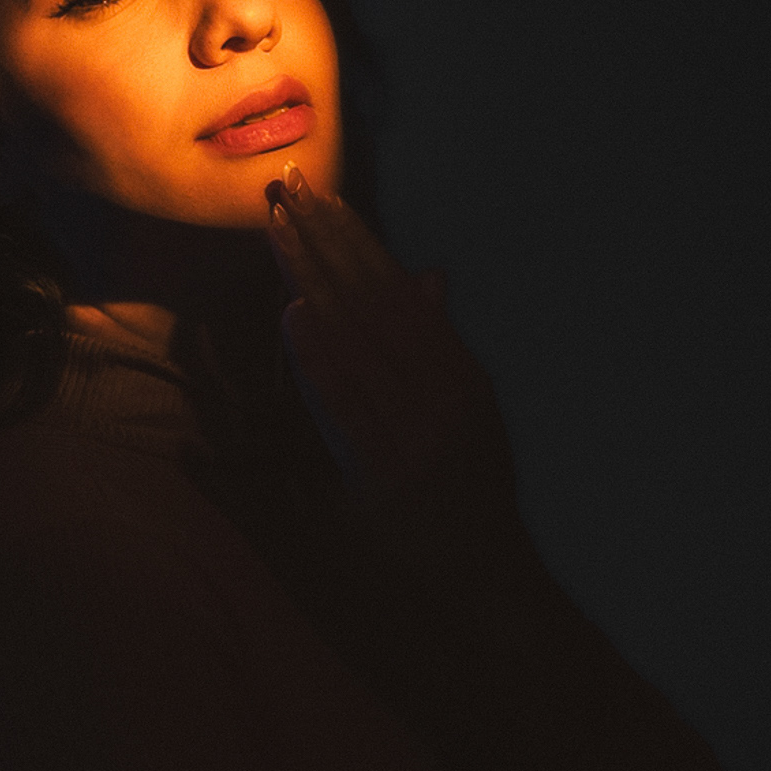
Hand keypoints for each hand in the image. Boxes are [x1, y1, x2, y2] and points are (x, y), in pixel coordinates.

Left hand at [264, 161, 526, 570]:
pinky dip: (320, 358)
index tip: (322, 197)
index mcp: (462, 377)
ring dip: (316, 283)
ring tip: (280, 234)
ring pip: (361, 343)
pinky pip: (350, 407)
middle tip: (288, 192)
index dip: (359, 241)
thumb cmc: (473, 495)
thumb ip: (443, 347)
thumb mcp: (471, 413)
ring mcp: (420, 435)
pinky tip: (295, 317)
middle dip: (329, 244)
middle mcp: (446, 397)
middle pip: (378, 304)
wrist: (490, 578)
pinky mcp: (392, 474)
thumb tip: (427, 276)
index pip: (402, 294)